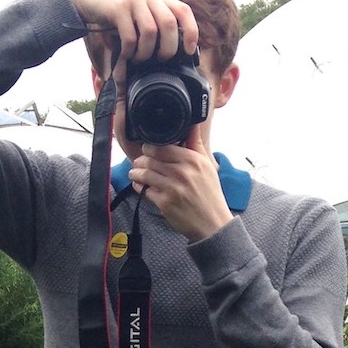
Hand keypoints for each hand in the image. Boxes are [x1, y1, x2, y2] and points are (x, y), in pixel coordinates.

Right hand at [65, 0, 197, 70]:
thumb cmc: (111, 10)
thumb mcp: (135, 12)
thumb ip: (151, 22)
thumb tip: (167, 52)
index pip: (183, 11)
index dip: (191, 31)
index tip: (189, 50)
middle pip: (169, 24)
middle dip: (168, 48)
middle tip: (159, 60)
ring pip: (151, 32)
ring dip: (146, 52)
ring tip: (138, 58)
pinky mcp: (117, 7)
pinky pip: (131, 36)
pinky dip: (130, 51)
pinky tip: (126, 54)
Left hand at [128, 126, 232, 242]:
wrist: (213, 224)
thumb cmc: (210, 194)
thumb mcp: (207, 166)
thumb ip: (196, 144)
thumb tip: (193, 124)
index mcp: (192, 160)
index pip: (161, 146)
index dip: (150, 147)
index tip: (147, 150)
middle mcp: (181, 172)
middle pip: (150, 159)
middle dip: (140, 160)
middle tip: (138, 162)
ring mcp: (172, 188)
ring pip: (144, 174)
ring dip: (136, 173)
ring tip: (135, 173)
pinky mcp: (165, 203)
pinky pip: (145, 191)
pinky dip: (140, 187)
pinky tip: (140, 186)